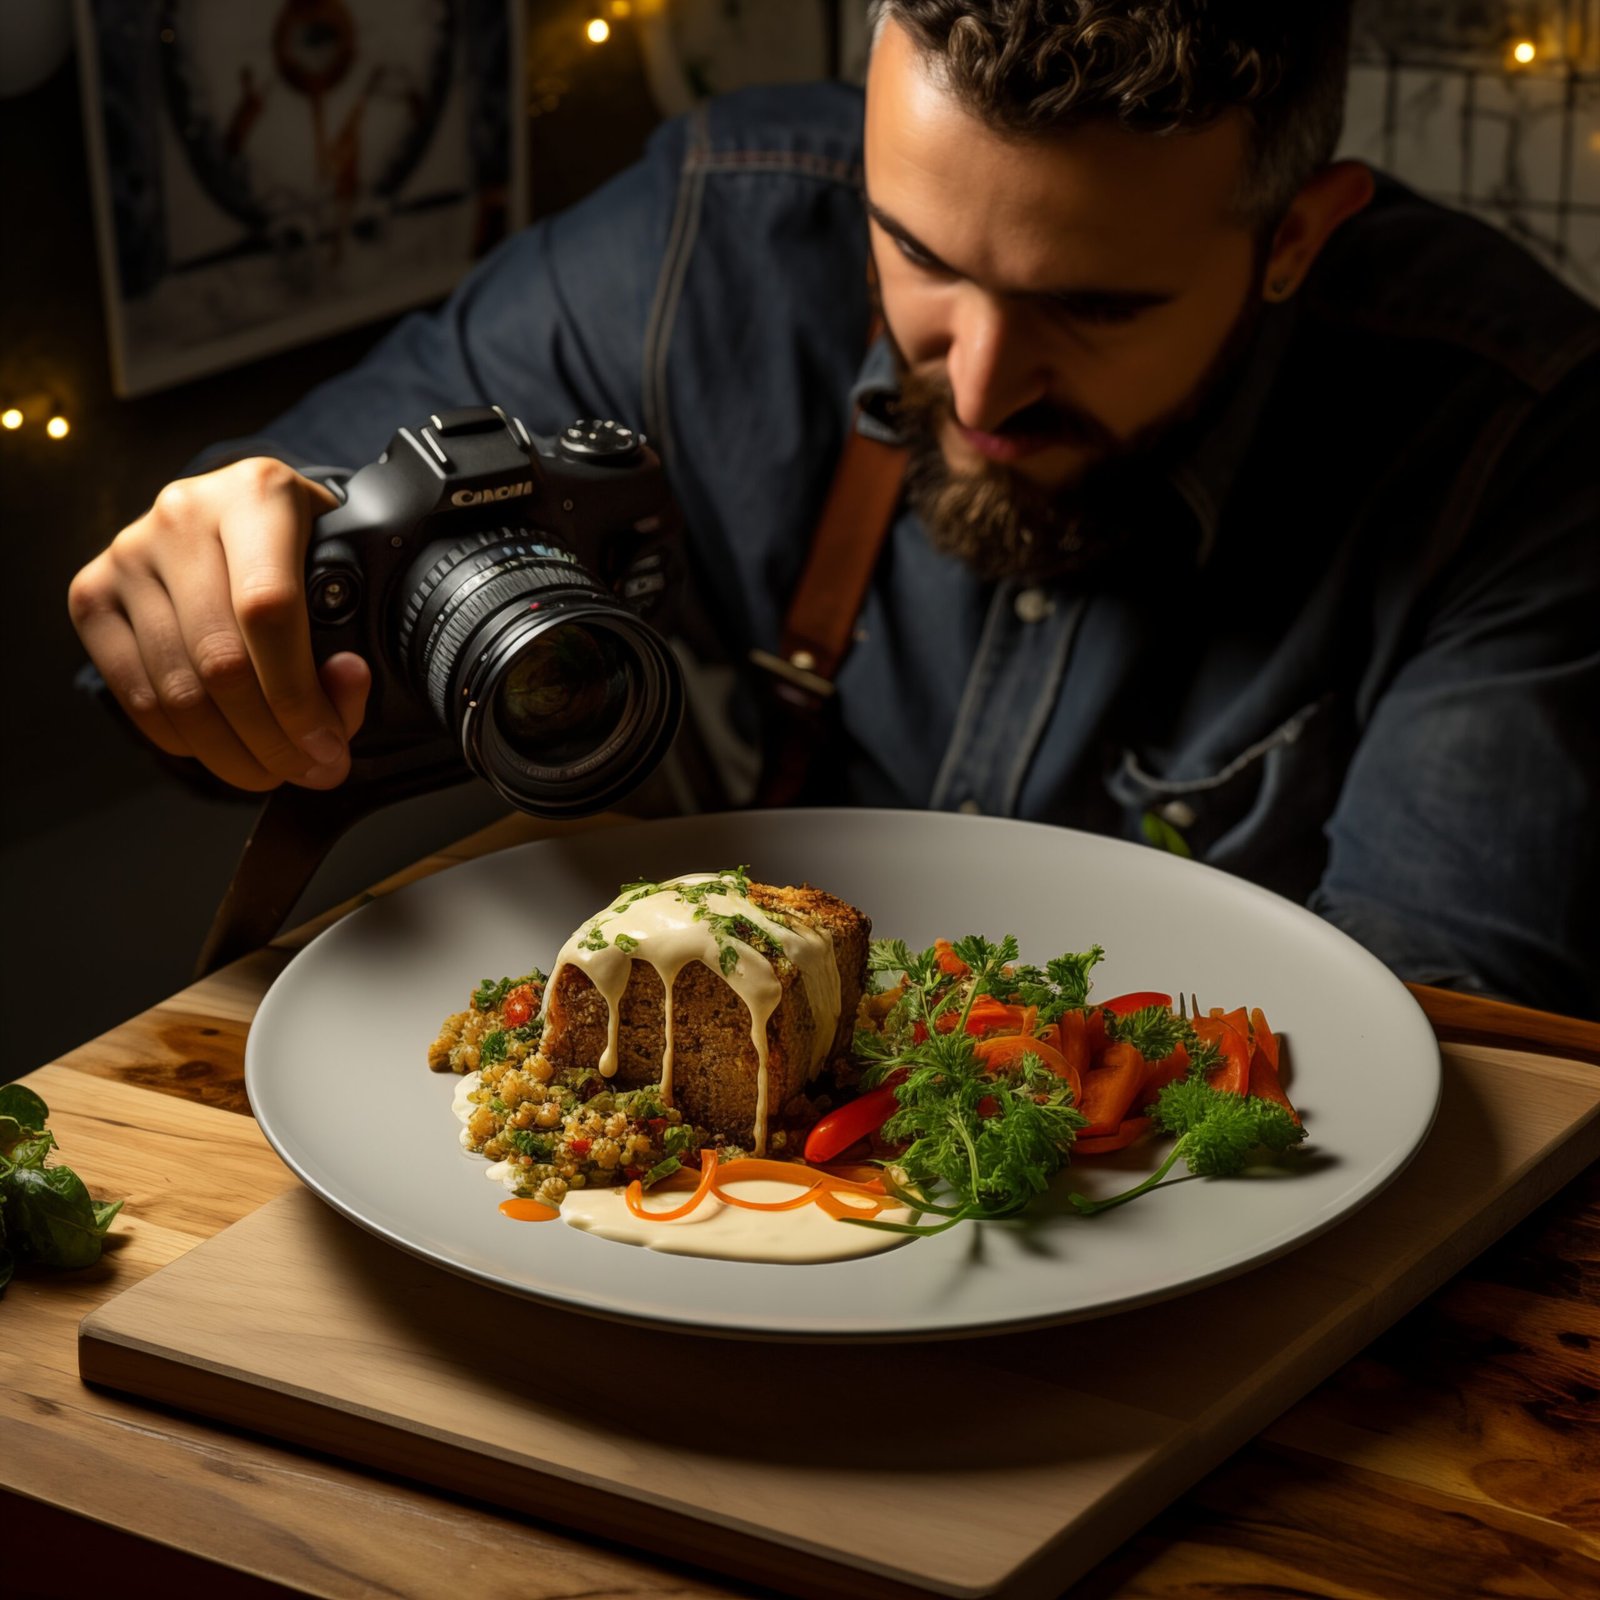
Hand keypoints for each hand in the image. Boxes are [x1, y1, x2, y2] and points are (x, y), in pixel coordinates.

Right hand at [67, 458, 371, 791]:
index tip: (329, 746)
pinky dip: (186, 741)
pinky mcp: (92, 594)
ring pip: (177, 688)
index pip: (268, 607)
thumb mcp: (353, 576)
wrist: (240, 517)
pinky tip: (225, 749)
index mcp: (259, 494)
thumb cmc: (308, 553)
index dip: (298, 694)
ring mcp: (128, 553)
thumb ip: (357, 634)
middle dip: (272, 739)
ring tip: (276, 771)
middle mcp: (184, 514)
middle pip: (220, 659)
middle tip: (313, 772)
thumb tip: (343, 682)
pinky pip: (136, 694)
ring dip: (232, 753)